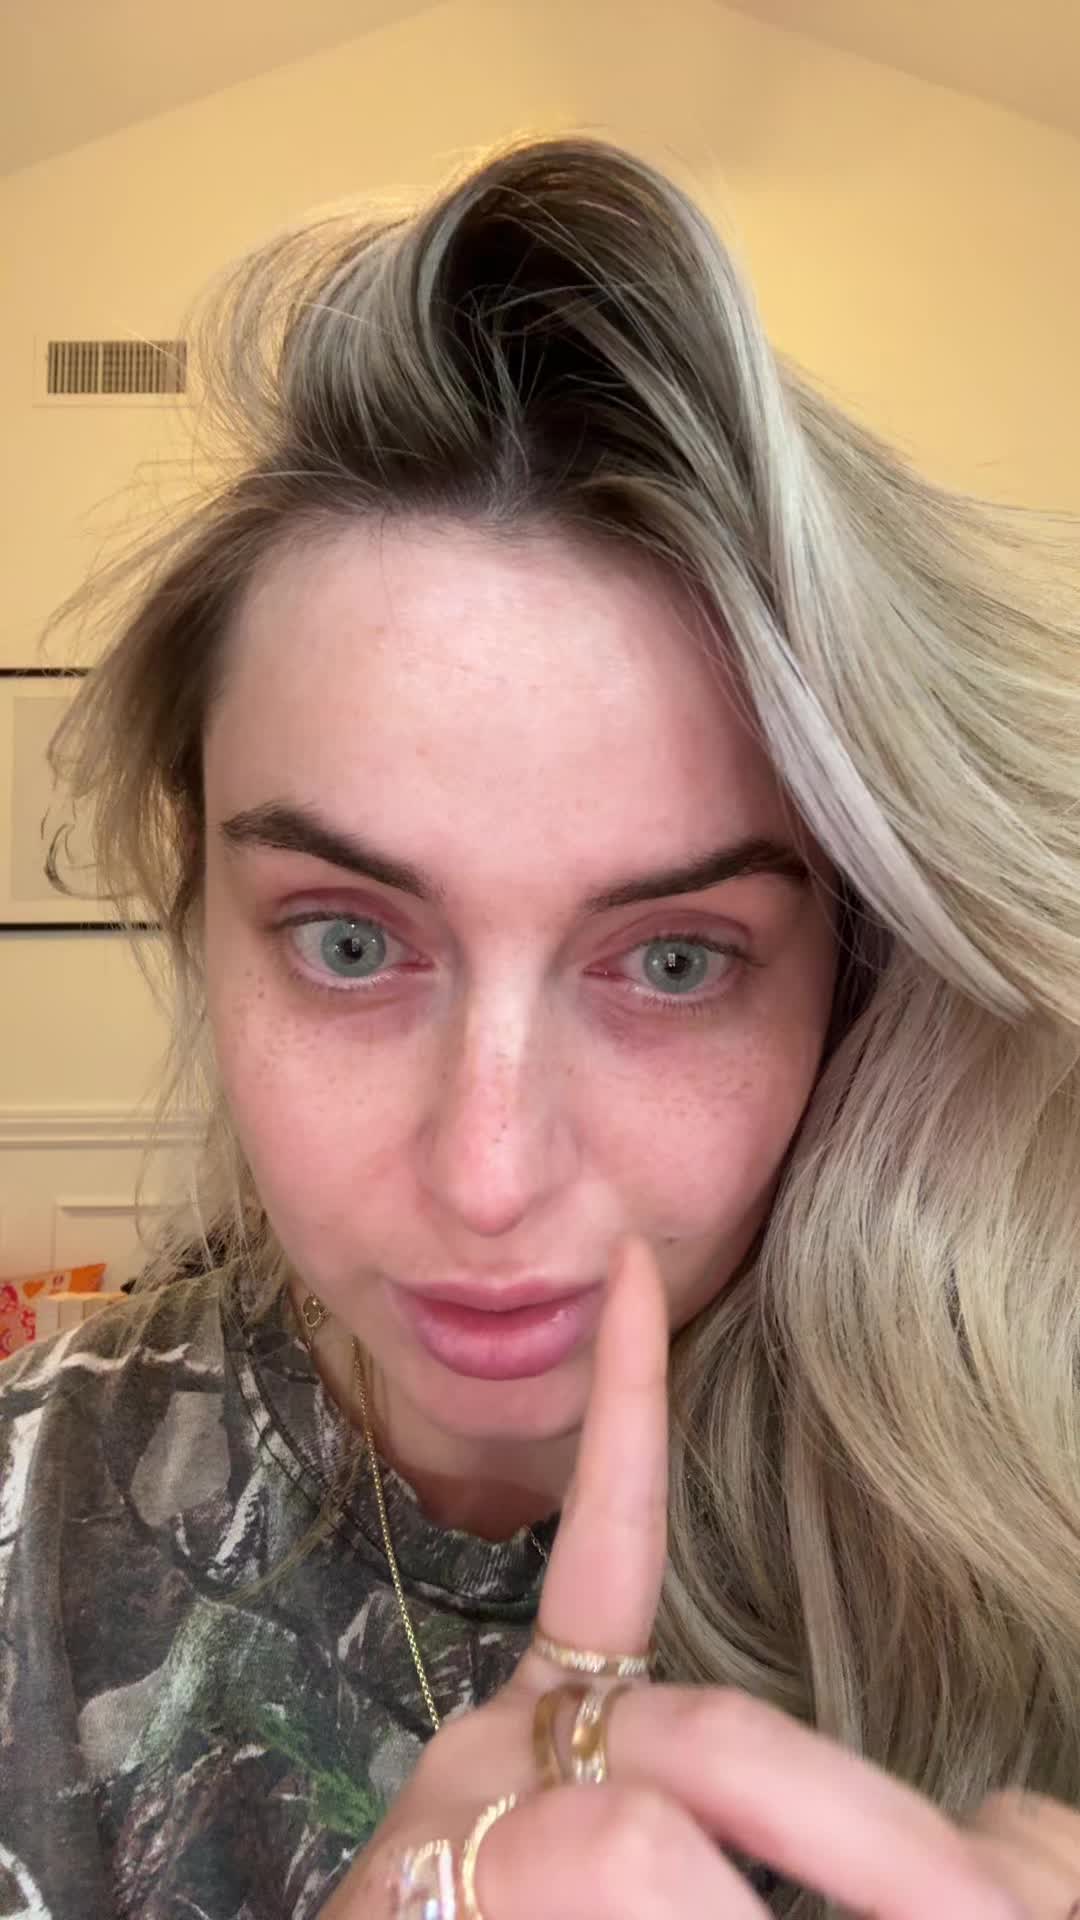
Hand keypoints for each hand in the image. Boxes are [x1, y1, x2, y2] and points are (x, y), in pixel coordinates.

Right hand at [323, 1235, 1032, 1917]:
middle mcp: (483, 1757)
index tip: (633, 1271)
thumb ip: (803, 1832)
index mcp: (546, 1734)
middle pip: (703, 1742)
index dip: (628, 1412)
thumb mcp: (679, 1878)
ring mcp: (448, 1832)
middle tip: (999, 1919)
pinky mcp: (416, 1899)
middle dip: (879, 1846)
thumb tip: (1001, 1843)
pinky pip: (595, 1861)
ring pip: (637, 1845)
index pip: (604, 1550)